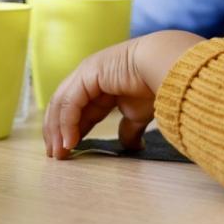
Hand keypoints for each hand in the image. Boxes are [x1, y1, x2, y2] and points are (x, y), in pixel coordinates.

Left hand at [43, 30, 201, 158]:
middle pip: (63, 107)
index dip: (71, 132)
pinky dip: (67, 124)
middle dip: (57, 132)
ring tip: (60, 154)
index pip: (78, 111)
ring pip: (61, 105)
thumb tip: (132, 147)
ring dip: (57, 131)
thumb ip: (128, 129)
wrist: (166, 67)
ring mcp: (86, 73)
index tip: (67, 153)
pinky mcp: (86, 74)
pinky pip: (70, 103)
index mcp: (101, 84)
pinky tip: (70, 142)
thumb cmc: (156, 86)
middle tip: (57, 157)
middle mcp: (89, 77)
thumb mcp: (138, 114)